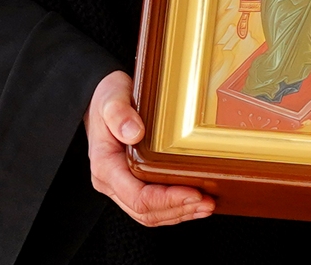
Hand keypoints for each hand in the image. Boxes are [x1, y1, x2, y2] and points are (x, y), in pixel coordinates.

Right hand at [85, 71, 213, 226]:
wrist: (103, 98)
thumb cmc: (108, 97)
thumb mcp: (111, 97)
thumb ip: (119, 114)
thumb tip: (134, 133)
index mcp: (106, 166)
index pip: (138, 197)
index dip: (167, 200)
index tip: (193, 194)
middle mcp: (111, 182)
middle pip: (146, 211)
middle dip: (178, 210)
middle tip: (207, 203)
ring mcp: (121, 186)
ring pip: (150, 214)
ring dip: (179, 213)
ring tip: (206, 206)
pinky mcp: (132, 184)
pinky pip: (152, 206)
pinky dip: (173, 208)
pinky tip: (193, 204)